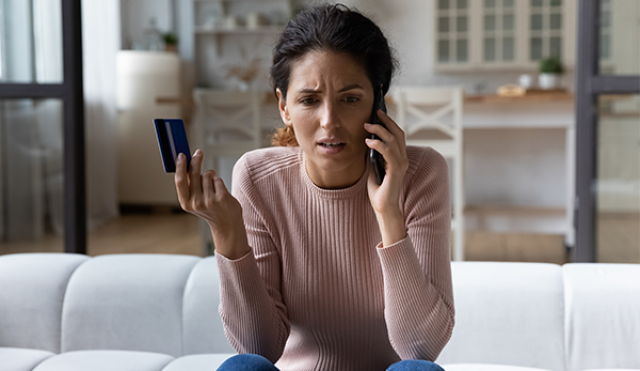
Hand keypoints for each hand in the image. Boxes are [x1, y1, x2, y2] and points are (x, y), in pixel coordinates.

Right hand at [175, 149, 249, 258]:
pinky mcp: (221, 198)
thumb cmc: (210, 209)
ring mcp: (209, 201)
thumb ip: (190, 186)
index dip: (180, 167)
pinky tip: (220, 192)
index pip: (180, 181)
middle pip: (194, 173)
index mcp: (186, 203)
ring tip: (213, 188)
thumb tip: (186, 163)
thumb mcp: (195, 200)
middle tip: (198, 152)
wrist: (226, 224)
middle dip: (196, 160)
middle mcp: (196, 203)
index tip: (181, 155)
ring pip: (207, 175)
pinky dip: (219, 182)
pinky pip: (218, 179)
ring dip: (211, 177)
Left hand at [364, 110, 408, 245]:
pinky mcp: (396, 170)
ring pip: (393, 140)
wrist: (383, 208)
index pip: (397, 135)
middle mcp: (403, 159)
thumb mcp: (374, 167)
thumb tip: (367, 141)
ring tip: (367, 126)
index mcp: (399, 157)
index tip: (378, 114)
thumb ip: (374, 155)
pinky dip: (378, 144)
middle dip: (387, 121)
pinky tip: (368, 142)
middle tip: (375, 113)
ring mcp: (401, 164)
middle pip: (398, 133)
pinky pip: (388, 152)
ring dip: (379, 130)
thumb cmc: (379, 190)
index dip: (389, 123)